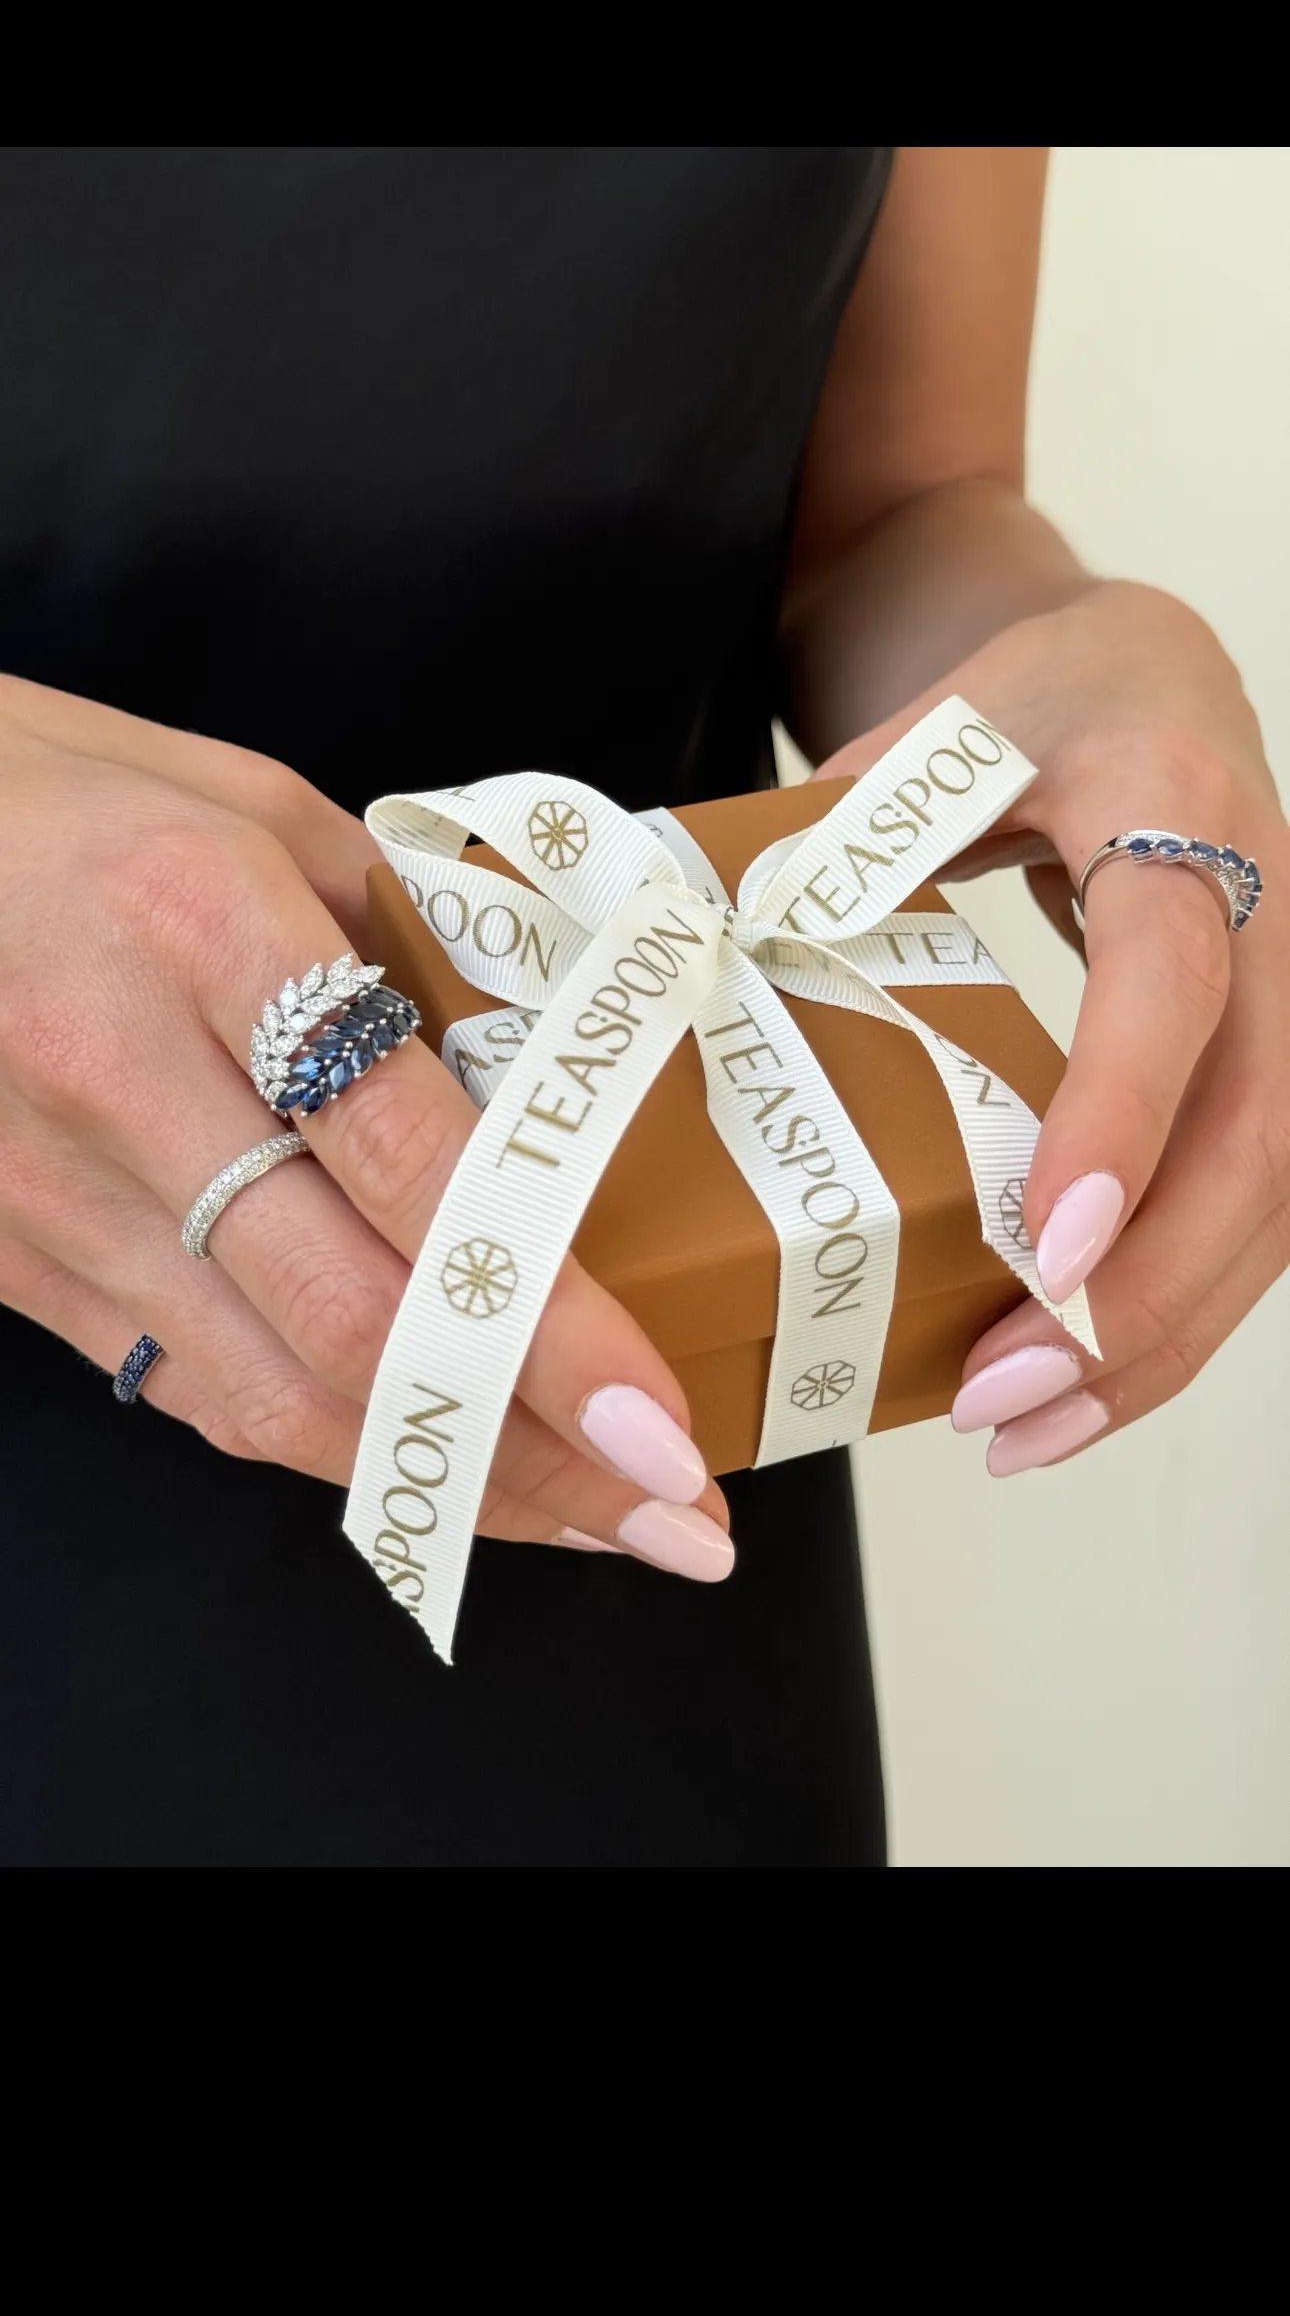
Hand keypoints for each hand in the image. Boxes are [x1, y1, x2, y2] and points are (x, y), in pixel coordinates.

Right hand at [0, 678, 732, 1578]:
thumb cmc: (53, 795)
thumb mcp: (247, 800)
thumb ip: (400, 929)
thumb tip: (539, 1052)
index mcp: (206, 929)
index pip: (414, 1164)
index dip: (547, 1315)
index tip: (660, 1416)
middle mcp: (122, 1078)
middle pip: (352, 1320)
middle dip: (532, 1446)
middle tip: (673, 1517)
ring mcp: (50, 1190)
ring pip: (269, 1395)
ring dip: (442, 1481)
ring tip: (586, 1521)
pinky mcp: (11, 1258)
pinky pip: (187, 1386)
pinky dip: (323, 1445)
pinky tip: (426, 1470)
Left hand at [815, 581, 1289, 1472]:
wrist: (1149, 672)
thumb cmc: (1030, 700)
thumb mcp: (926, 731)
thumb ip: (831, 834)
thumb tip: (691, 956)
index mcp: (1170, 801)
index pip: (1169, 969)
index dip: (1122, 1110)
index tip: (1050, 1244)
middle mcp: (1270, 906)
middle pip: (1258, 1134)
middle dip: (1138, 1292)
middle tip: (1001, 1394)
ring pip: (1272, 1198)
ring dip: (1158, 1336)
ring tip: (1025, 1430)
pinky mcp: (1272, 1060)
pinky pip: (1253, 1205)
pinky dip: (1171, 1306)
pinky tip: (1073, 1379)